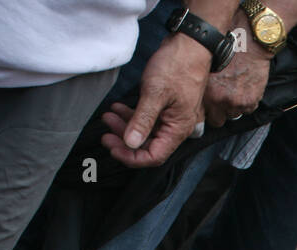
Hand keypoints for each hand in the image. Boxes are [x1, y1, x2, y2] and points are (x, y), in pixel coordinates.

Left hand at [101, 33, 210, 167]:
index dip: (131, 157)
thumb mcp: (155, 93)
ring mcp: (170, 117)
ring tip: (108, 116)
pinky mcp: (165, 107)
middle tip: (105, 134)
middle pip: (147, 146)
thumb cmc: (177, 66)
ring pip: (145, 133)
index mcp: (177, 129)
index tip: (113, 147)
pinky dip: (131, 116)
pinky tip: (118, 108)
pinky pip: (147, 119)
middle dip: (124, 141)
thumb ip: (142, 120)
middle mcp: (176, 128)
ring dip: (125, 127)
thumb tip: (131, 143)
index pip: (153, 156)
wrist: (190, 45)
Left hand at [205, 18, 269, 126]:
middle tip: (222, 99)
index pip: (201, 116)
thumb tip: (200, 101)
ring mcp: (236, 103)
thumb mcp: (207, 65)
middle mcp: (219, 100)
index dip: (205, 111)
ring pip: (233, 116)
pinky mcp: (250, 101)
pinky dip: (247, 102)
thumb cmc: (227, 48)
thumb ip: (204, 86)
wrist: (249, 40)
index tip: (207, 107)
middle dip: (219, 112)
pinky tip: (245, 88)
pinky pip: (248, 110)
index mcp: (205, 91)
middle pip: (217, 121)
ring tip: (234, 90)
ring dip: (233, 107)